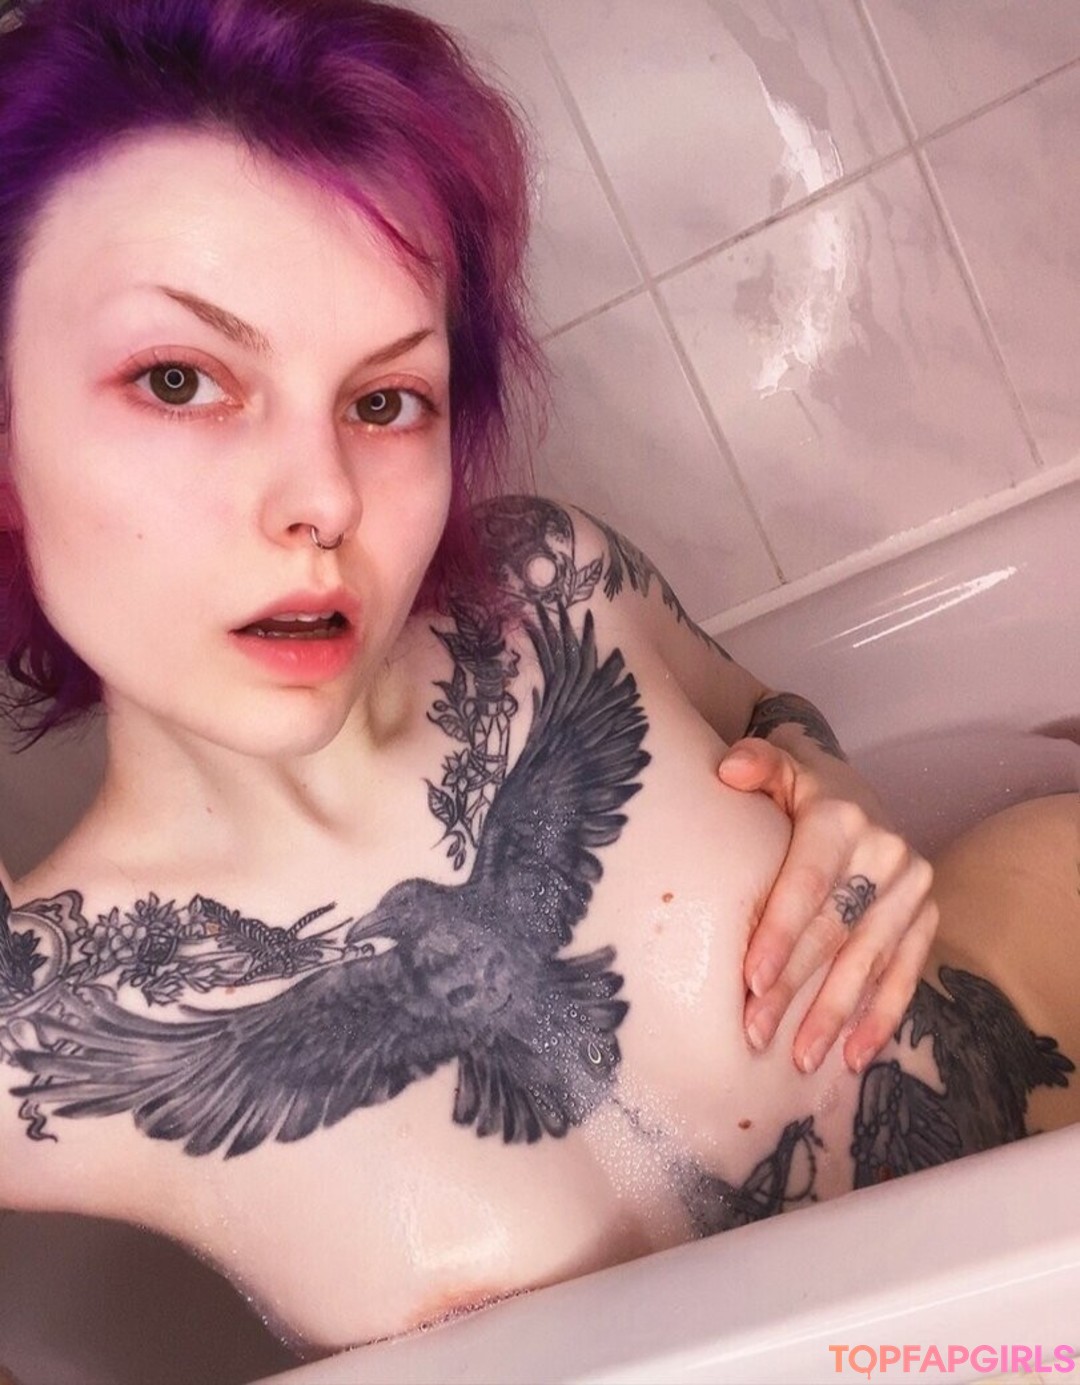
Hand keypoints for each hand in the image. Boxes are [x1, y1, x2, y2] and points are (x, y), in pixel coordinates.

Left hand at [718, 737, 937, 1074]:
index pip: (807, 884)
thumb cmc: (796, 790)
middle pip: (834, 931)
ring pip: (868, 961)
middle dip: (795, 988)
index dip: (781, 933)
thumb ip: (755, 763)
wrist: (849, 791)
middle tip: (756, 1033)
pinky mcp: (926, 917)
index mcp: (841, 818)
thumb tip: (730, 770)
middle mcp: (885, 852)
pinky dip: (880, 1018)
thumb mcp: (776, 764)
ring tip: (800, 1059)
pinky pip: (905, 974)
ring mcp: (911, 888)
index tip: (750, 981)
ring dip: (835, 1016)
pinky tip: (854, 1056)